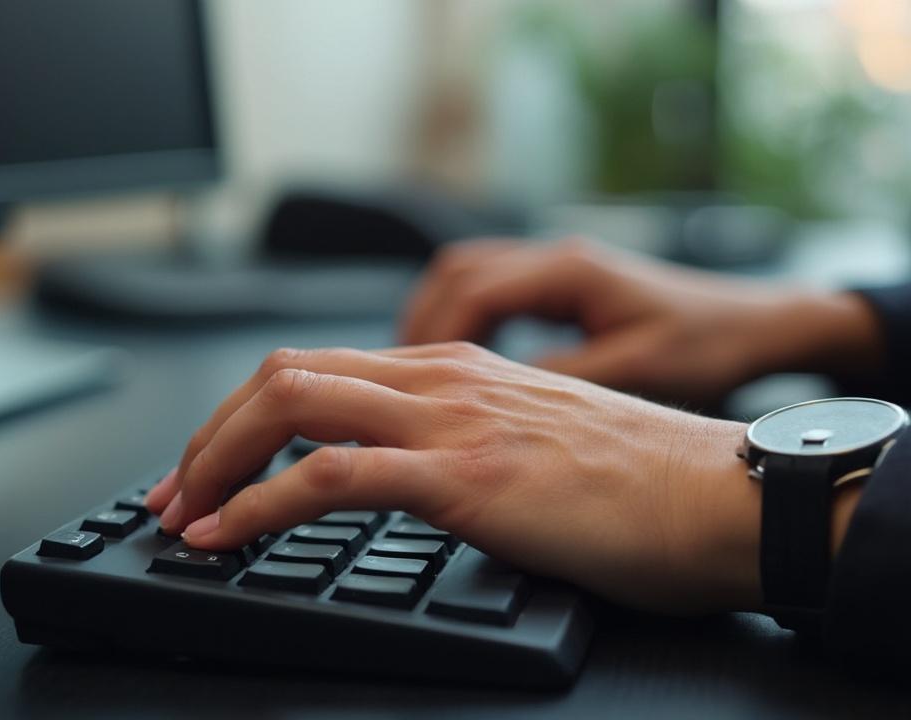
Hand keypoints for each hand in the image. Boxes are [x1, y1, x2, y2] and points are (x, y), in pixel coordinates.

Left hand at [145, 342, 763, 613]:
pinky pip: (330, 477)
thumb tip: (392, 474)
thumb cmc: (638, 485)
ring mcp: (450, 420)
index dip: (241, 417)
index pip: (314, 369)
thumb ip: (457, 441)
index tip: (206, 470)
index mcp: (453, 369)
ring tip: (181, 516)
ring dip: (215, 463)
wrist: (722, 498)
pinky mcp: (465, 475)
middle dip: (208, 435)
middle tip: (172, 493)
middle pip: (281, 375)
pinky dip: (259, 506)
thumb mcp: (527, 443)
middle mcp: (441, 378)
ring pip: (290, 408)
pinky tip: (228, 535)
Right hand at [400, 238, 883, 403]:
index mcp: (569, 272)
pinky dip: (462, 325)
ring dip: (434, 322)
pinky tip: (458, 366)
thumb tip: (489, 401)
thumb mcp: (633, 373)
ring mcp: (558, 271)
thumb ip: (559, 382)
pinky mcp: (565, 288)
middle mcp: (555, 261)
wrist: (764, 326)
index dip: (432, 336)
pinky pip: (490, 295)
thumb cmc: (712, 346)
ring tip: (412, 372)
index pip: (471, 291)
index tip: (409, 380)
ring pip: (466, 280)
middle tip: (391, 374)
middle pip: (454, 274)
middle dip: (416, 325)